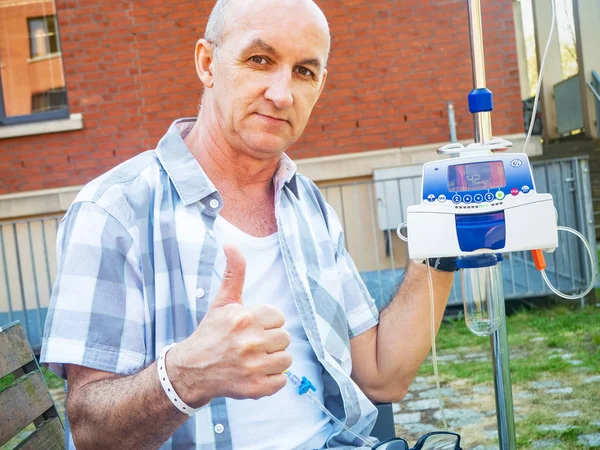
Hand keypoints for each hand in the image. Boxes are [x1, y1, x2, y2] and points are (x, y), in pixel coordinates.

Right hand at [167, 243, 291, 406]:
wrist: (192, 370)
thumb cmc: (211, 333)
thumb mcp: (222, 301)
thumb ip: (234, 272)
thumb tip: (230, 242)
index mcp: (245, 318)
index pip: (278, 318)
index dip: (266, 323)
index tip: (251, 328)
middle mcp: (250, 342)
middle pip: (284, 338)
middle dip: (270, 341)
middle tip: (250, 345)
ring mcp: (254, 367)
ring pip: (286, 359)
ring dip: (273, 360)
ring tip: (253, 359)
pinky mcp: (256, 388)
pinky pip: (282, 380)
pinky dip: (271, 380)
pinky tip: (254, 374)